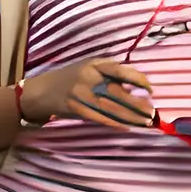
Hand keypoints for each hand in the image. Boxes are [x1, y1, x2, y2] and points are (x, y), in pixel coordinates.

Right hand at [22, 57, 157, 131]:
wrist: (39, 92)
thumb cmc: (68, 79)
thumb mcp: (88, 68)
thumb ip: (109, 75)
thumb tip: (133, 88)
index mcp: (93, 64)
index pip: (120, 69)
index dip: (137, 79)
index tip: (150, 89)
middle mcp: (87, 77)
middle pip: (117, 92)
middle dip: (136, 104)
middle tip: (151, 112)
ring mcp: (80, 93)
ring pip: (110, 107)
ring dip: (129, 116)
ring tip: (144, 122)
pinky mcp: (74, 108)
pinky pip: (98, 117)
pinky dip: (113, 123)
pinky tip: (126, 127)